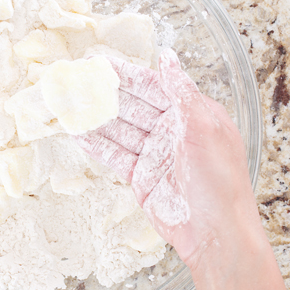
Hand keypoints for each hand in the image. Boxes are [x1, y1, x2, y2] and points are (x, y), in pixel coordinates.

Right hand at [76, 50, 260, 270]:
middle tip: (76, 81)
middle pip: (131, 106)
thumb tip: (168, 56)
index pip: (152, 86)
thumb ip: (181, 92)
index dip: (125, 74)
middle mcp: (170, 131)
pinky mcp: (141, 176)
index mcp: (190, 114)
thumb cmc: (220, 180)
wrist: (215, 233)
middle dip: (104, 94)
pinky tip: (78, 134)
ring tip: (69, 105)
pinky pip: (115, 156)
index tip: (99, 63)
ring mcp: (154, 154)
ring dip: (95, 118)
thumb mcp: (204, 128)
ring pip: (119, 130)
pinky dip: (97, 146)